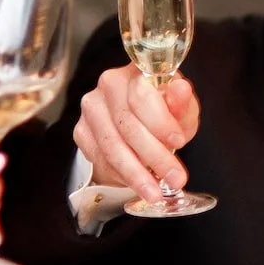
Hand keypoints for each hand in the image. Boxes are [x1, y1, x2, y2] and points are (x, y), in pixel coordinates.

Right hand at [74, 66, 199, 202]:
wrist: (139, 124)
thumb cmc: (163, 113)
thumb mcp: (181, 109)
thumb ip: (182, 103)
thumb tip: (181, 89)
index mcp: (136, 72)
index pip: (142, 96)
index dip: (160, 122)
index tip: (179, 142)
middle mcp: (108, 85)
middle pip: (127, 125)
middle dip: (154, 156)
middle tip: (175, 178)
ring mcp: (91, 109)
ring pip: (112, 146)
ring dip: (136, 173)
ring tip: (155, 192)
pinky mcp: (81, 131)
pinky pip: (100, 159)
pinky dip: (120, 175)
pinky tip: (137, 183)